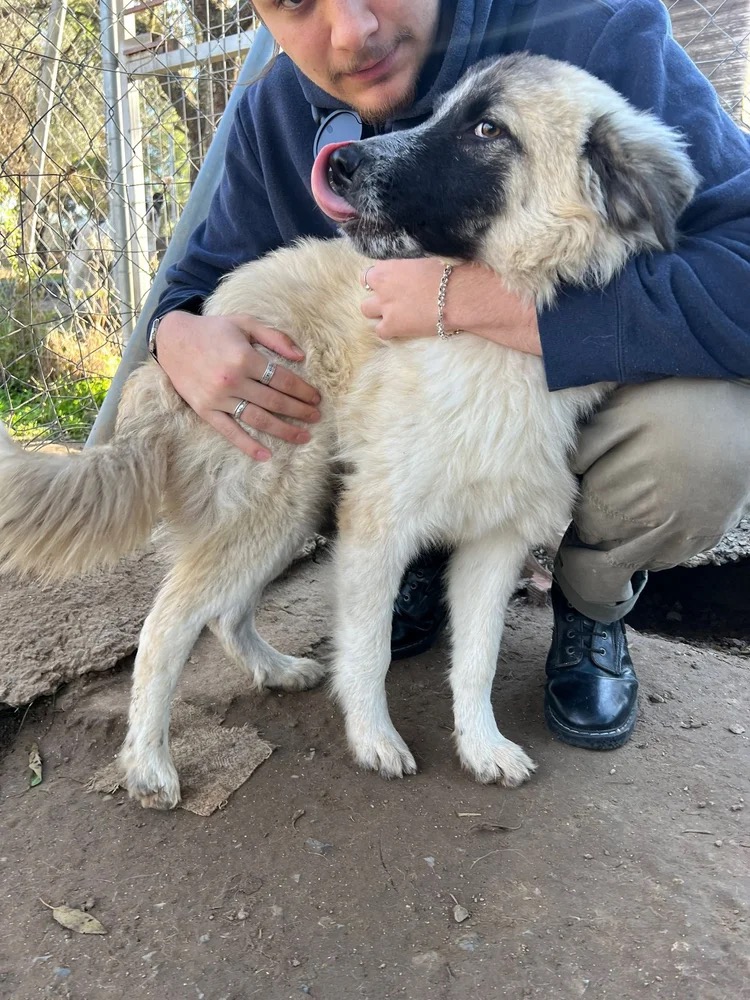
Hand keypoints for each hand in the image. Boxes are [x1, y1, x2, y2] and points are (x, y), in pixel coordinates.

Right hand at [154, 310, 320, 460]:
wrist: (172, 340)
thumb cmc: (213, 330)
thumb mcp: (245, 323)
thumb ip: (274, 337)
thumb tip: (301, 357)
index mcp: (244, 358)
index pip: (282, 379)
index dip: (303, 390)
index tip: (316, 398)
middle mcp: (232, 380)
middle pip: (275, 401)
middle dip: (300, 411)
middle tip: (316, 417)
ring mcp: (218, 398)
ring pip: (258, 419)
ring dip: (284, 430)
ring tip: (303, 436)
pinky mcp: (205, 411)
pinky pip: (230, 432)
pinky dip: (248, 446)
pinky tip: (266, 455)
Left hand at [360, 258, 541, 355]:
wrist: (459, 294)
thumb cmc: (451, 270)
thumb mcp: (428, 254)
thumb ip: (413, 260)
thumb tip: (414, 260)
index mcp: (390, 263)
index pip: (374, 266)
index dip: (383, 274)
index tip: (394, 279)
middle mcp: (382, 283)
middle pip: (365, 284)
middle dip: (375, 289)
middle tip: (391, 294)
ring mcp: (385, 305)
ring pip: (365, 309)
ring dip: (377, 309)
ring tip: (392, 312)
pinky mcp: (392, 326)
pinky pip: (380, 331)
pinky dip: (388, 330)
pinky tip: (400, 328)